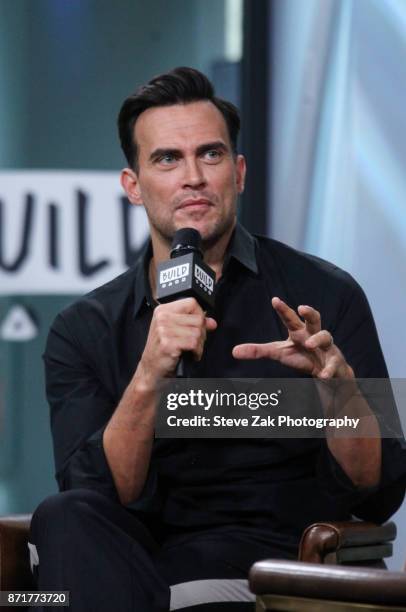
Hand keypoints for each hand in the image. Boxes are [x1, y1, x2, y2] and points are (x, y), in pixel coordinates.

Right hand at [137, 298, 216, 383]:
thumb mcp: (176, 331)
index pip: (192, 303)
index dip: (199, 315)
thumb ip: (195, 324)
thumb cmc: (163, 349)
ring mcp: (164, 330)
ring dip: (199, 344)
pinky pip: (193, 343)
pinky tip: (189, 354)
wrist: (151, 367)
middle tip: (193, 342)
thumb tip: (211, 322)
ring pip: (197, 332)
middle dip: (201, 333)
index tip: (198, 325)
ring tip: (190, 349)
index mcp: (163, 310)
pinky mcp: (168, 343)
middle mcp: (162, 317)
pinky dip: (196, 352)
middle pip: (198, 319)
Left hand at [232, 297, 352, 378]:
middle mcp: (313, 335)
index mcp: (299, 332)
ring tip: (308, 344)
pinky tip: (322, 376)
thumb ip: (258, 351)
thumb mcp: (279, 354)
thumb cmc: (301, 356)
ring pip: (326, 337)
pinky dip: (328, 370)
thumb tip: (233, 351)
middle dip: (310, 312)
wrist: (326, 372)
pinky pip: (333, 364)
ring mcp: (327, 347)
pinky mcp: (335, 362)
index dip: (283, 309)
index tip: (274, 300)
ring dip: (318, 339)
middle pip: (314, 320)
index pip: (290, 318)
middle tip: (302, 308)